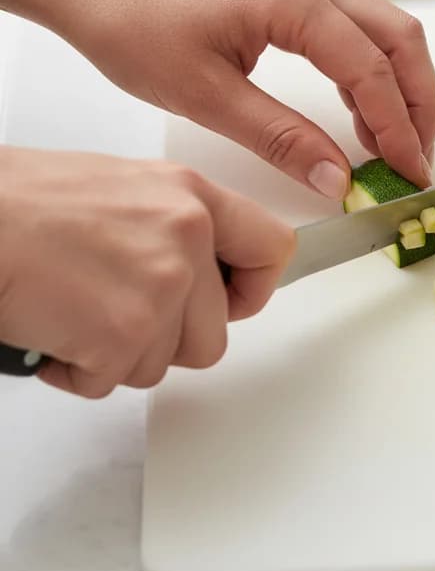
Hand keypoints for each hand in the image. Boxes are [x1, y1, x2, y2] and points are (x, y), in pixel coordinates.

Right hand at [0, 147, 294, 396]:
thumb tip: (208, 270)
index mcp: (193, 196)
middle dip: (167, 338)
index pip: (272, 249)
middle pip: (216, 332)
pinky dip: (81, 372)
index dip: (253, 289)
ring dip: (121, 354)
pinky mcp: (124, 334)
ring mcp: (161, 287)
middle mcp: (188, 236)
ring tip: (78, 311)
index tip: (231, 302)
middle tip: (118, 311)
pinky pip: (116, 382)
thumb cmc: (27, 203)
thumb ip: (180, 226)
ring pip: (166, 363)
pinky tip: (56, 332)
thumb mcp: (129, 189)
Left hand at [41, 0, 434, 200]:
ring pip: (385, 26)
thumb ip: (280, 138)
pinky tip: (358, 108)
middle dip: (419, 103)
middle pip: (400, 38)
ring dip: (401, 83)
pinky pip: (355, 22)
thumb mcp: (204, 95)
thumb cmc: (129, 21)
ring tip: (394, 143)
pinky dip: (371, 67)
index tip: (409, 173)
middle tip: (415, 159)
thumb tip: (334, 179)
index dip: (398, 128)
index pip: (371, 70)